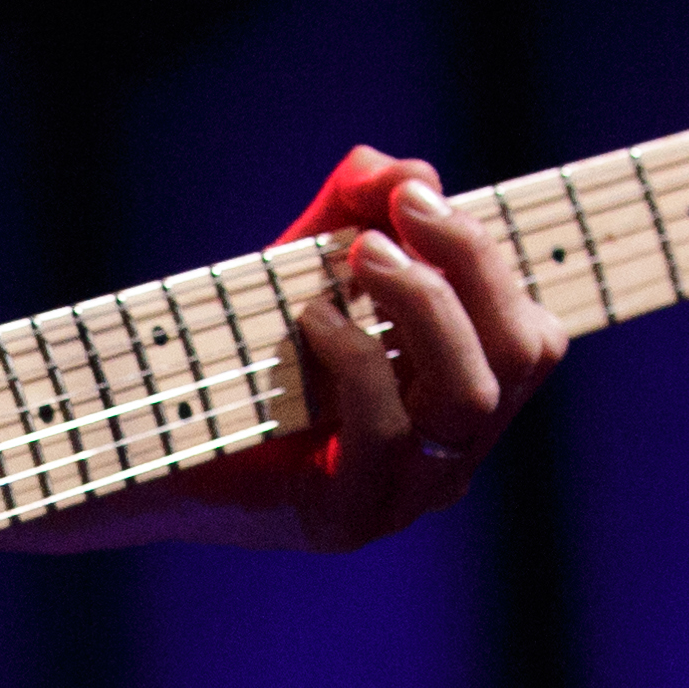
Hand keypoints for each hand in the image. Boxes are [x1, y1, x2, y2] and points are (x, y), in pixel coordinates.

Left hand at [147, 151, 568, 551]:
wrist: (155, 442)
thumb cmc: (245, 352)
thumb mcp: (306, 259)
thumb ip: (354, 203)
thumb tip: (403, 171)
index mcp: (461, 399)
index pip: (533, 336)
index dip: (489, 256)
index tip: (415, 196)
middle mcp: (453, 452)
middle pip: (522, 355)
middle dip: (471, 263)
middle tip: (399, 211)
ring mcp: (406, 493)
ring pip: (470, 397)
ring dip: (424, 304)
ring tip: (362, 254)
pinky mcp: (344, 516)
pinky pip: (384, 432)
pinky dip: (357, 357)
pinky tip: (312, 320)